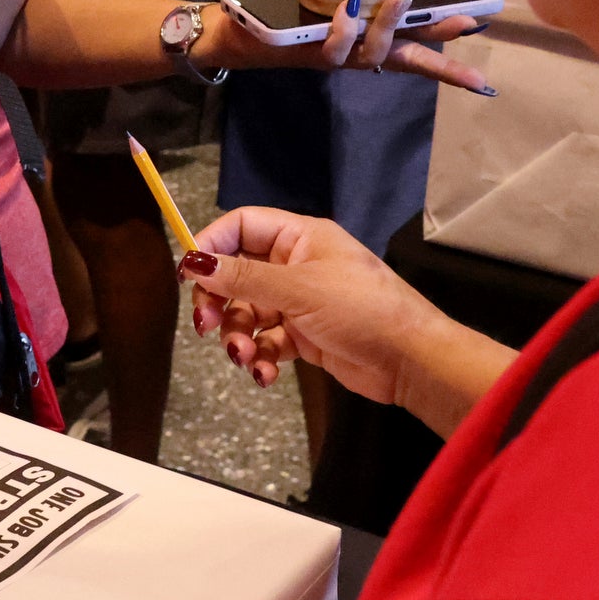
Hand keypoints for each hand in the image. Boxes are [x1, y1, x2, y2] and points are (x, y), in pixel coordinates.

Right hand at [179, 205, 451, 402]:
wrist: (409, 360)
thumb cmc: (360, 308)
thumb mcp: (298, 289)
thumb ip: (243, 278)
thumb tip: (194, 261)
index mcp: (300, 237)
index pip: (242, 226)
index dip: (212, 244)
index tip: (188, 272)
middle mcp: (297, 264)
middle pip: (237, 273)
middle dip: (219, 301)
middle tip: (204, 326)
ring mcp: (300, 302)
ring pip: (248, 312)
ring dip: (238, 336)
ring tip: (245, 357)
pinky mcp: (304, 336)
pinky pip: (267, 341)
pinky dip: (261, 357)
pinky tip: (265, 373)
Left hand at [202, 0, 489, 93]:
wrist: (231, 26)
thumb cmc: (274, 2)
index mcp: (365, 32)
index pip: (412, 42)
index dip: (445, 49)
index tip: (482, 37)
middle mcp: (356, 51)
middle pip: (408, 59)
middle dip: (441, 51)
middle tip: (468, 25)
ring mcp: (335, 57)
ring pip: (374, 54)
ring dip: (389, 25)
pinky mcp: (309, 56)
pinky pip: (335, 49)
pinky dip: (344, 28)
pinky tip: (347, 8)